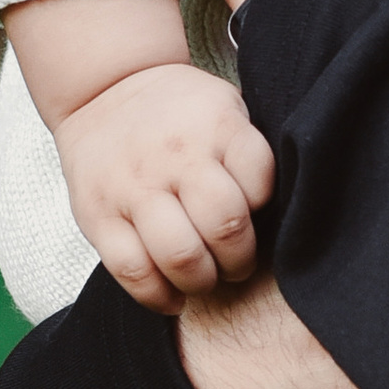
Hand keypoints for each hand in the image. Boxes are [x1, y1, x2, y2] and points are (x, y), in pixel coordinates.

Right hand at [53, 60, 276, 315]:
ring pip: (179, 255)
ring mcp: (134, 188)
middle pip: (224, 226)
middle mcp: (176, 156)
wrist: (104, 91)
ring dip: (202, 281)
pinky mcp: (98, 215)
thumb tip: (290, 209)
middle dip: (240, 259)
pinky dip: (158, 296)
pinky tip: (173, 297)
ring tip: (206, 278)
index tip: (256, 216)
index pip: (261, 184)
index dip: (264, 209)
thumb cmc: (181, 114)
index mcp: (218, 127)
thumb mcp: (226, 108)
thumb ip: (249, 153)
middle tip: (237, 263)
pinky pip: (132, 270)